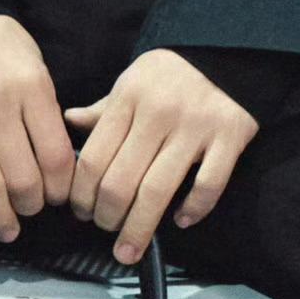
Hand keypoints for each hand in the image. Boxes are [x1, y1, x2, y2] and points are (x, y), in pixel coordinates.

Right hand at [0, 11, 75, 241]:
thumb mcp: (33, 61)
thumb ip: (44, 106)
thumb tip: (60, 156)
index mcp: (31, 87)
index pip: (57, 155)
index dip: (62, 187)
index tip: (60, 198)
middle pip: (23, 176)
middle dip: (33, 205)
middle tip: (32, 211)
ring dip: (0, 216)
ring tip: (7, 229)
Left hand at [62, 51, 259, 266]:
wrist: (229, 50)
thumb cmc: (173, 72)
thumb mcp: (132, 81)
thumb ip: (104, 109)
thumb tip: (69, 122)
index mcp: (129, 99)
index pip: (92, 159)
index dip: (81, 194)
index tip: (80, 212)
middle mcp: (159, 114)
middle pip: (120, 182)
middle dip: (106, 217)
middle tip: (104, 230)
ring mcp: (196, 127)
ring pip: (157, 191)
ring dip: (138, 228)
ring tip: (128, 248)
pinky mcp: (230, 137)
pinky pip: (208, 185)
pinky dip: (193, 209)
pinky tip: (180, 220)